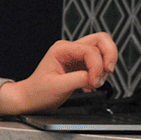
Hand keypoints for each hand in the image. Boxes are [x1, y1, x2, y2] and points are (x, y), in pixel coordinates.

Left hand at [0, 33, 118, 115]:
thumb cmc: (37, 92)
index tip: (94, 82)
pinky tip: (92, 85)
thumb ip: (78, 79)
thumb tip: (95, 77)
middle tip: (108, 72)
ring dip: (106, 66)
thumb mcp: (57, 87)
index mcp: (61, 49)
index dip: (97, 66)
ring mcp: (77, 56)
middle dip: (110, 55)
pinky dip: (102, 73)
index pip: (90, 50)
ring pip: (103, 50)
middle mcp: (70, 49)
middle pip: (101, 40)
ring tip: (96, 82)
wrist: (30, 100)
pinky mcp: (82, 66)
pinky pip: (100, 63)